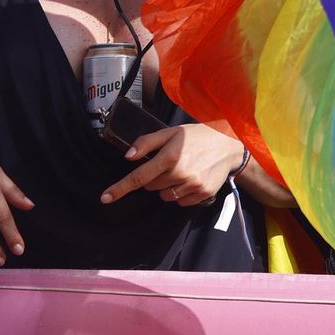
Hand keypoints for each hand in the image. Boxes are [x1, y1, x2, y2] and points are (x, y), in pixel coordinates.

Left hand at [100, 124, 243, 207]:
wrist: (229, 144)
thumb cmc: (197, 136)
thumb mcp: (171, 132)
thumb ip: (147, 142)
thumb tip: (128, 157)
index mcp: (170, 157)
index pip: (139, 177)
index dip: (120, 188)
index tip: (105, 198)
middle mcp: (180, 174)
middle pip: (151, 187)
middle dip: (154, 177)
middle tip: (169, 163)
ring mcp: (192, 186)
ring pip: (165, 196)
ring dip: (167, 187)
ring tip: (181, 170)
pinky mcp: (202, 194)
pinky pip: (180, 202)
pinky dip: (180, 193)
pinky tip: (190, 179)